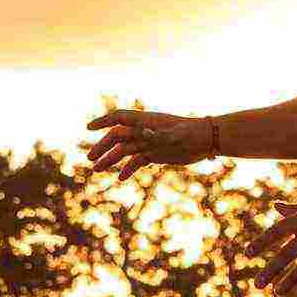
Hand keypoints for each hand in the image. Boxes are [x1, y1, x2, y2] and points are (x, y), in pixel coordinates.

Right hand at [85, 108, 215, 175]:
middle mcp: (144, 131)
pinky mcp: (156, 154)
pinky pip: (137, 161)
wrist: (207, 141)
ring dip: (110, 159)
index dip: (103, 121)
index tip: (88, 128)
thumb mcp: (175, 135)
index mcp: (146, 121)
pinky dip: (129, 169)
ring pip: (124, 150)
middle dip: (102, 147)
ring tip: (96, 170)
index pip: (119, 118)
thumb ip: (158, 135)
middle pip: (117, 137)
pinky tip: (120, 178)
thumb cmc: (192, 134)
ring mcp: (149, 143)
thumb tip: (142, 133)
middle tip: (90, 159)